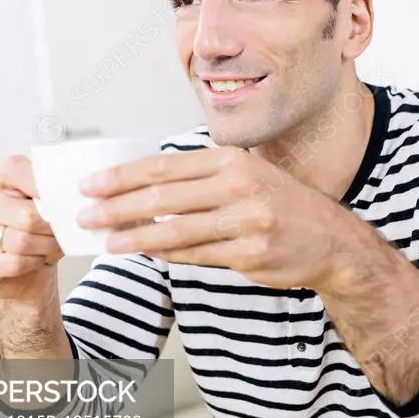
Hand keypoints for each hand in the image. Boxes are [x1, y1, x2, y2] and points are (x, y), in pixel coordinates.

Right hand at [0, 155, 63, 299]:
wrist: (28, 271)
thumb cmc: (40, 230)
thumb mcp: (51, 203)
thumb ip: (55, 192)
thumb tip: (69, 194)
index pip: (17, 171)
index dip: (48, 190)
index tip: (67, 203)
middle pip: (26, 215)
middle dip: (52, 229)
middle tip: (63, 234)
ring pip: (21, 242)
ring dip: (46, 248)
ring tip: (51, 247)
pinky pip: (14, 264)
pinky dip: (33, 265)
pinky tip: (36, 261)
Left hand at [75, 148, 353, 288]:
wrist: (331, 239)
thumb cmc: (283, 205)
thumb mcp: (247, 175)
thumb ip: (201, 178)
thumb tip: (145, 186)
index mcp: (232, 161)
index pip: (164, 167)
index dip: (122, 177)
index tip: (92, 186)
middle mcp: (239, 187)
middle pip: (163, 198)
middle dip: (118, 208)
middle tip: (87, 216)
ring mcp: (246, 222)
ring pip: (176, 231)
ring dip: (136, 239)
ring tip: (109, 242)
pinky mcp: (250, 253)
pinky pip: (198, 256)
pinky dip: (169, 256)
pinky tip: (149, 255)